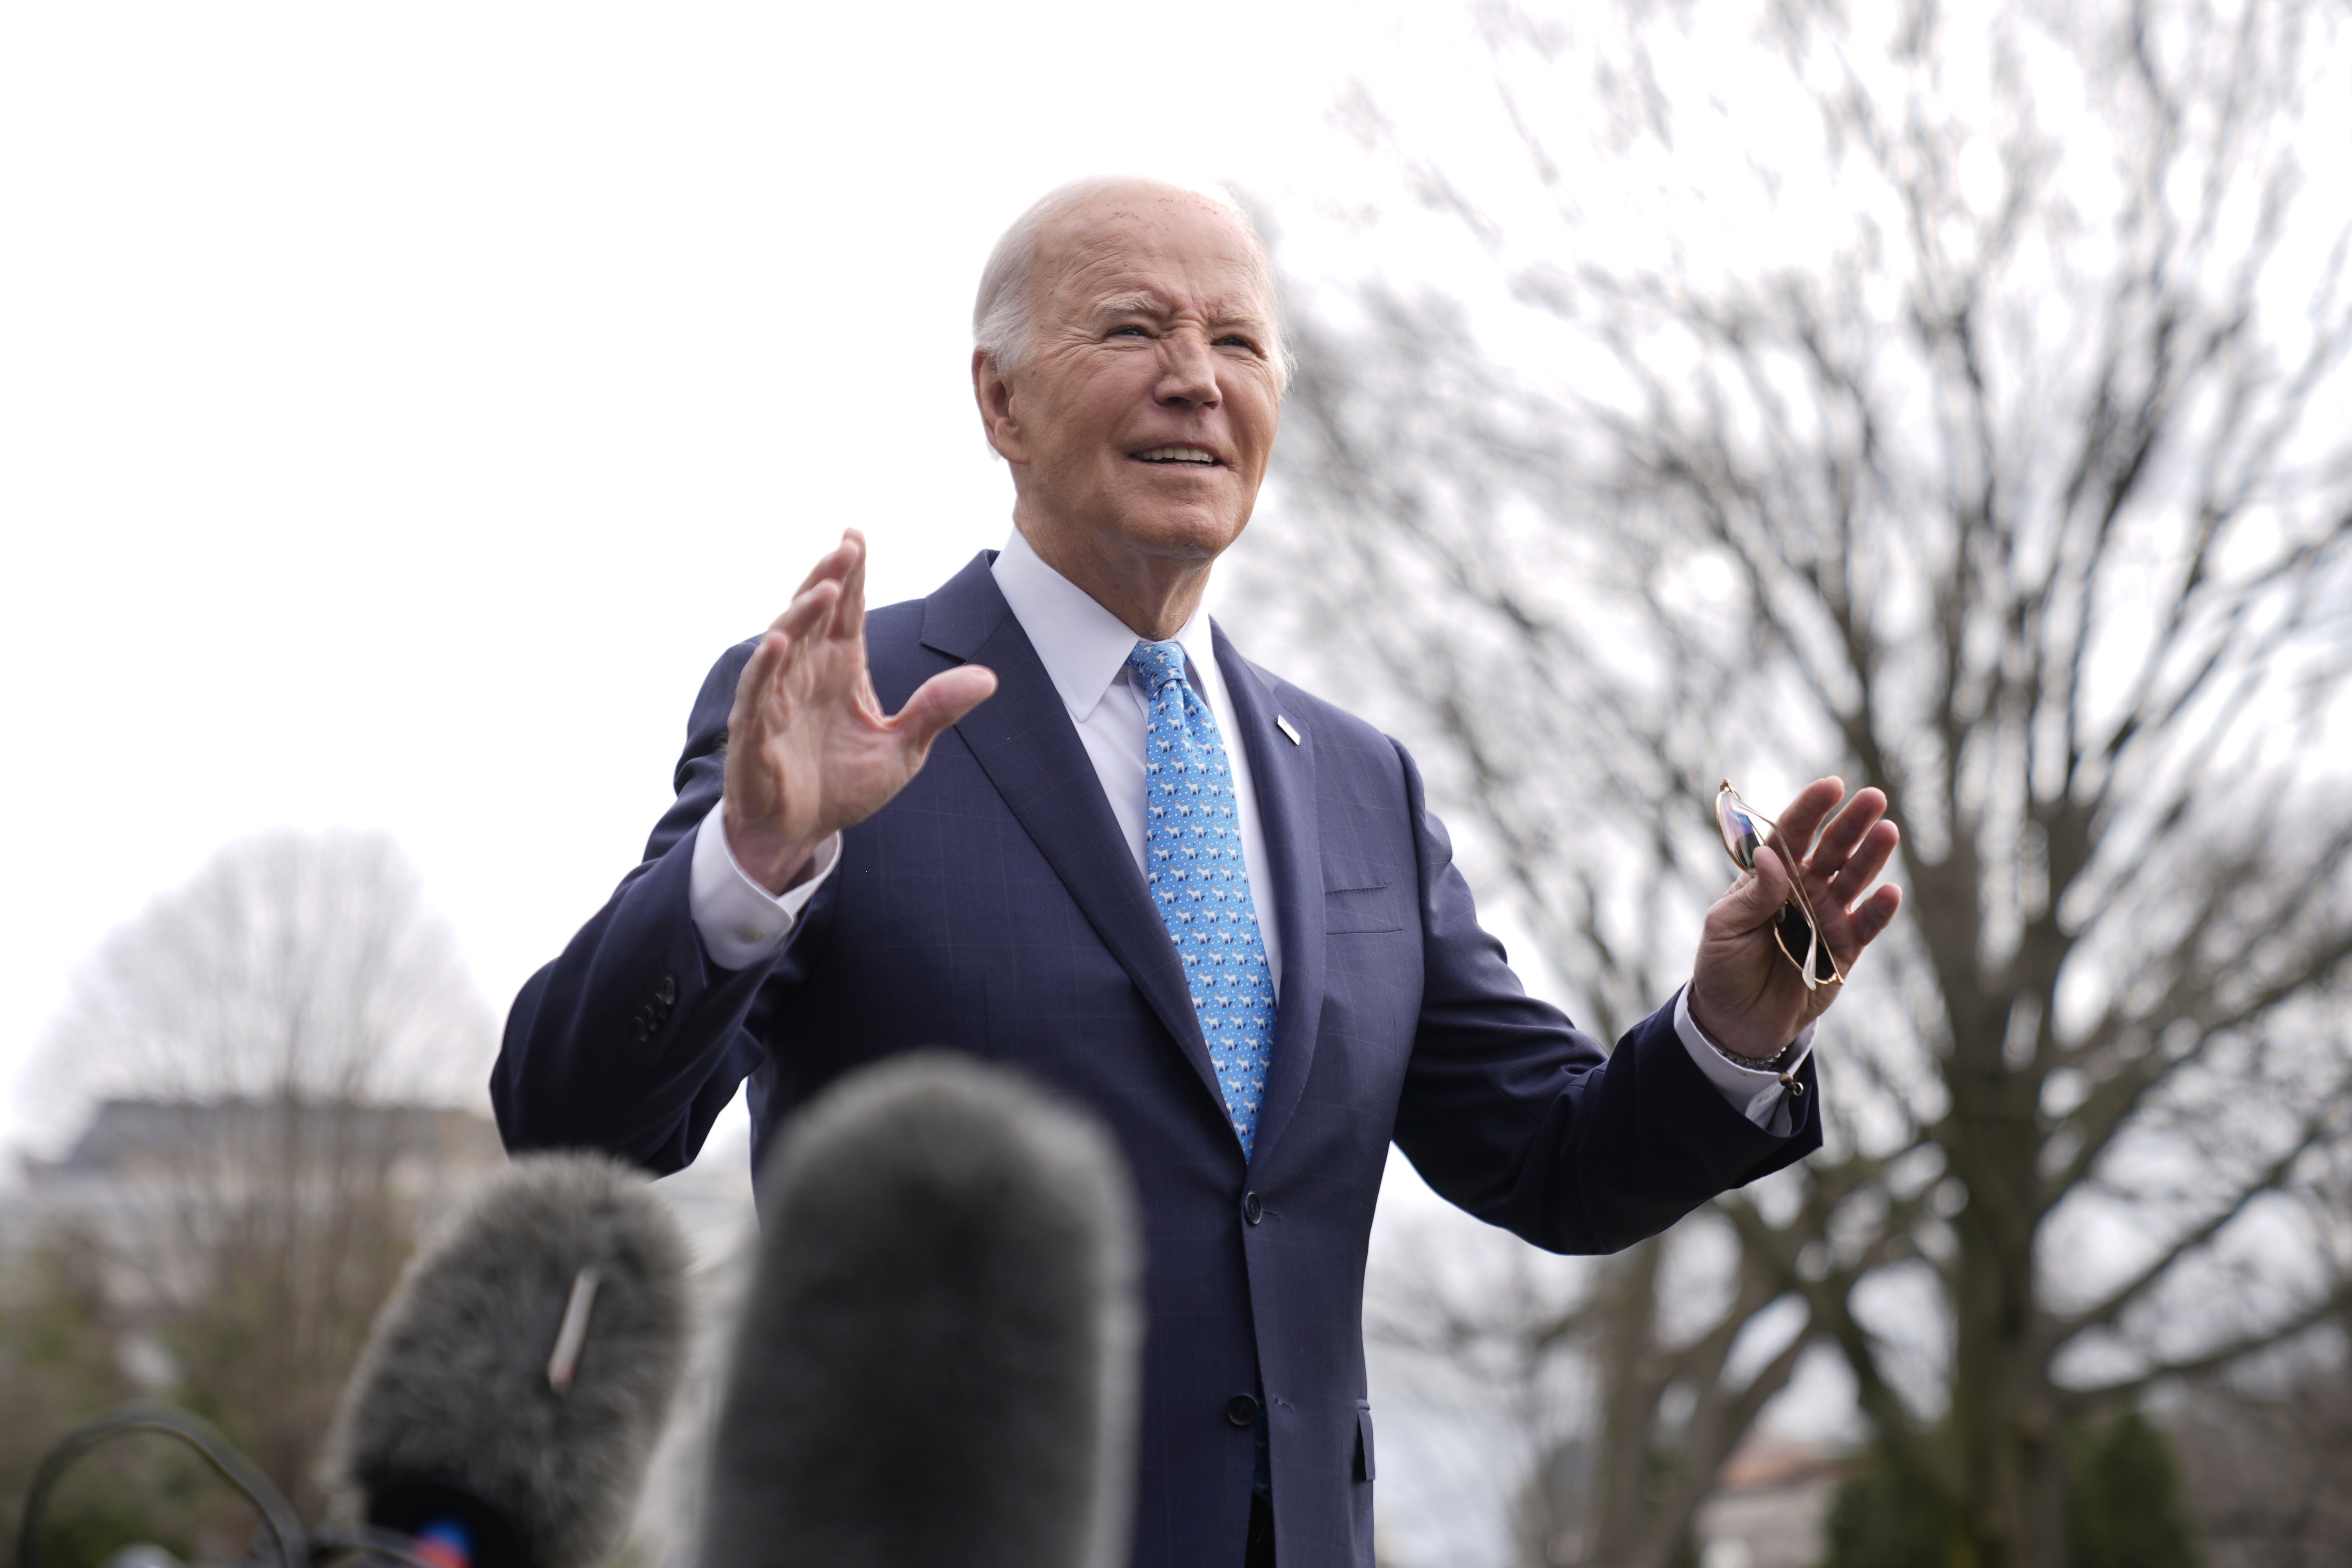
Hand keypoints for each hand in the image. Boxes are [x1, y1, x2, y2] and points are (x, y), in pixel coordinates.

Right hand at [721, 530, 997, 891]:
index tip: (857, 536)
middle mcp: (806, 672)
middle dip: (830, 577)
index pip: (846, 611)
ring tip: (827, 586)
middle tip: (848, 545)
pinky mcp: (755, 730)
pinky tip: (780, 642)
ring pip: (785, 642)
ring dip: (803, 613)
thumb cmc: (841, 786)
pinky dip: (766, 666)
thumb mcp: (902, 748)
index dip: (852, 574)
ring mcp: (776, 698)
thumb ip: (937, 710)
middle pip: (815, 613)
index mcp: (840, 668)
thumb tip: (988, 679)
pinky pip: (758, 691)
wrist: (798, 833)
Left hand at [1687, 778, 1901, 1060]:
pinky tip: (1890, 892)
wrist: (1735, 1020)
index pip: (1792, 834)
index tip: (1832, 786)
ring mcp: (1828, 916)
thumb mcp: (1723, 927)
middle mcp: (1804, 889)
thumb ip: (1752, 895)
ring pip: (1855, 880)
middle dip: (1852, 823)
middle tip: (1874, 798)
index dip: (1811, 809)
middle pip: (1833, 849)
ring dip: (1872, 857)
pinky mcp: (1845, 949)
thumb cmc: (1722, 966)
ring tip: (1888, 832)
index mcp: (1770, 876)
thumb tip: (1772, 857)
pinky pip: (1866, 926)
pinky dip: (1879, 910)